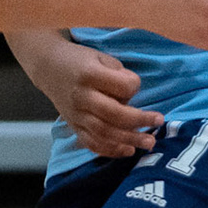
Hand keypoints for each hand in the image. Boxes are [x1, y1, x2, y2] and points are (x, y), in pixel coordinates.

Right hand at [32, 40, 163, 157]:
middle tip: (158, 122)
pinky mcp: (74, 126)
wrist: (48, 67)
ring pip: (104, 133)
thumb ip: (118, 74)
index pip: (121, 86)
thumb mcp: (101, 57)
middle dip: (139, 121)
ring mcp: (76, 115)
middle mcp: (81, 97)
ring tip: (149, 142)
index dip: (133, 87)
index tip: (135, 85)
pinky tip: (128, 150)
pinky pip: (92, 143)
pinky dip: (111, 150)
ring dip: (129, 139)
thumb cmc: (80, 60)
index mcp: (90, 75)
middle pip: (113, 115)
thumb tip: (133, 96)